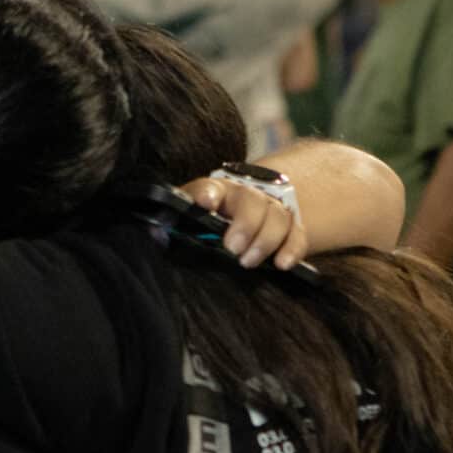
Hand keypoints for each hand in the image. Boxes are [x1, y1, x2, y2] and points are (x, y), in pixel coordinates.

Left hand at [179, 177, 307, 269]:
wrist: (238, 218)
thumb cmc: (206, 226)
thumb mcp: (188, 224)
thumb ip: (172, 227)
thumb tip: (155, 234)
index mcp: (213, 192)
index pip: (209, 187)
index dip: (207, 193)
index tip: (205, 204)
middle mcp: (243, 196)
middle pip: (251, 200)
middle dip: (245, 223)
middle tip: (233, 248)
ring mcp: (269, 209)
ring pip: (277, 215)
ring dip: (266, 239)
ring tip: (249, 262)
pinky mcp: (289, 227)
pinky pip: (296, 233)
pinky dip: (292, 248)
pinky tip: (283, 264)